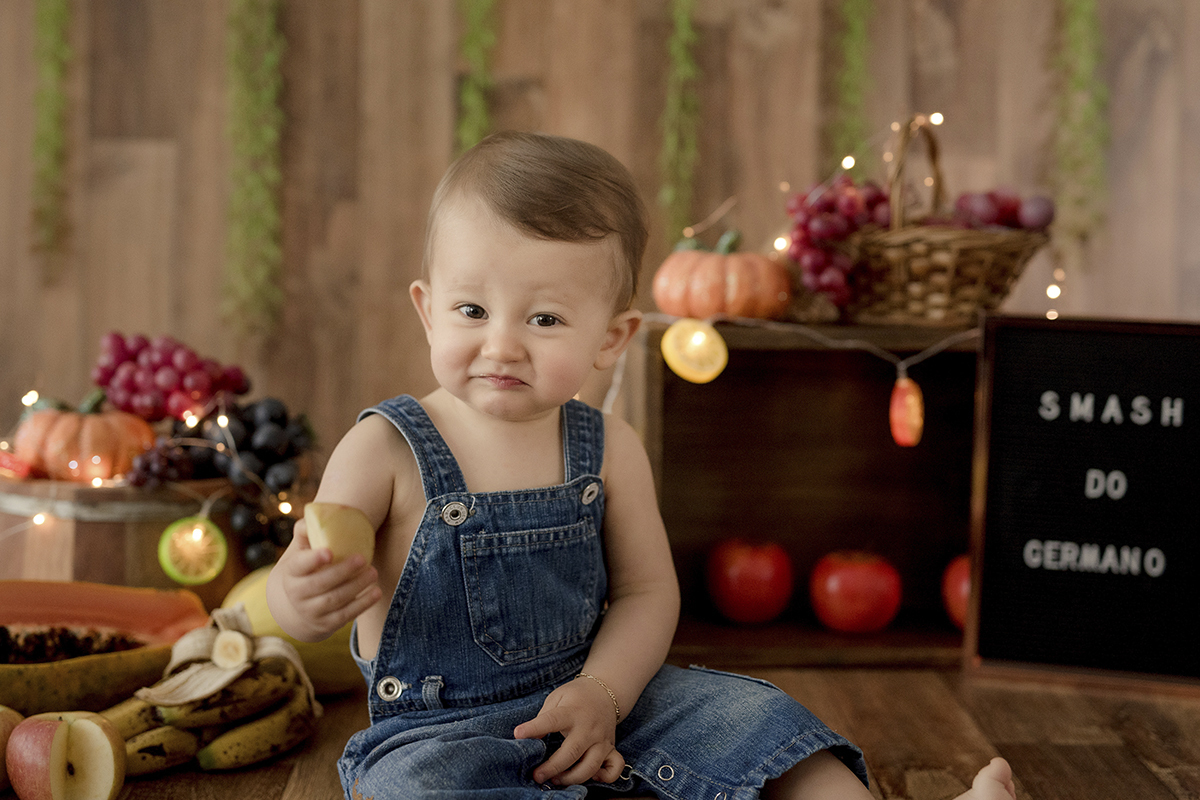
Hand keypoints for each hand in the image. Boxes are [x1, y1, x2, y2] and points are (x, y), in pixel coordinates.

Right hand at [270, 520, 381, 641]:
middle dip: (343, 572)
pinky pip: (345, 616)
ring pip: (335, 600)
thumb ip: (306, 532)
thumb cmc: (307, 568)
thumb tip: (313, 515)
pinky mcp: (326, 623)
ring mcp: (311, 611)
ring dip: (356, 586)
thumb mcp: (302, 550)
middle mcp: (297, 594)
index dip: (313, 559)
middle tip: (363, 558)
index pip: (299, 565)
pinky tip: (375, 592)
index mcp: (291, 573)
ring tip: (373, 573)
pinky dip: (362, 604)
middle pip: (320, 584)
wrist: (300, 605)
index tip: (329, 552)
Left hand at [513, 678, 623, 785]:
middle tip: (536, 776)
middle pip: (572, 752)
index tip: (518, 735)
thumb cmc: (575, 697)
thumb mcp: (556, 698)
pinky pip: (613, 769)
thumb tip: (527, 739)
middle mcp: (589, 728)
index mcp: (572, 711)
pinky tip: (591, 777)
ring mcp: (602, 740)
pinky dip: (604, 778)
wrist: (605, 691)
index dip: (534, 728)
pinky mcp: (611, 748)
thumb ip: (543, 718)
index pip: (552, 720)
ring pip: (591, 766)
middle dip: (552, 767)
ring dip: (572, 778)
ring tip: (556, 779)